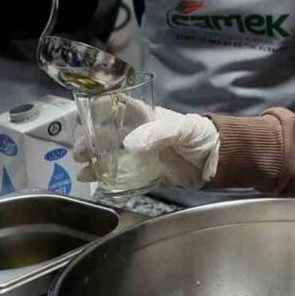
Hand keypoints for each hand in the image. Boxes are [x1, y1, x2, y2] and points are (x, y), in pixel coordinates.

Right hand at [74, 106, 218, 188]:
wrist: (217, 161)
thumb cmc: (200, 135)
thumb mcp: (181, 129)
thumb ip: (157, 133)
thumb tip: (128, 144)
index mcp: (146, 118)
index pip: (118, 109)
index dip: (99, 111)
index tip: (82, 117)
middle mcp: (140, 135)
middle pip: (109, 137)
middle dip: (91, 144)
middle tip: (78, 153)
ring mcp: (143, 155)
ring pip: (113, 159)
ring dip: (96, 164)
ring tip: (83, 173)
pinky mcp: (148, 174)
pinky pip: (126, 178)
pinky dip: (111, 182)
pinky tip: (99, 186)